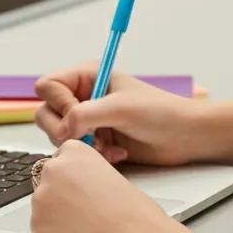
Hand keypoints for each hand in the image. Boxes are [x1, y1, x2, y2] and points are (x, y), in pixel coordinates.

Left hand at [31, 140, 217, 232]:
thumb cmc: (134, 213)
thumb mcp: (112, 176)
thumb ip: (88, 176)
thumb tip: (78, 188)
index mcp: (74, 150)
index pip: (61, 158)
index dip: (73, 177)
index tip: (82, 188)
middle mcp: (53, 168)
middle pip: (48, 179)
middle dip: (61, 193)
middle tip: (82, 211)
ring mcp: (41, 196)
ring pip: (43, 204)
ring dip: (56, 214)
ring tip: (84, 227)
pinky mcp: (36, 224)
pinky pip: (41, 227)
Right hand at [35, 64, 202, 166]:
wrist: (185, 137)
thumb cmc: (161, 112)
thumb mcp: (122, 107)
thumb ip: (86, 114)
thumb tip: (63, 127)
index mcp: (87, 76)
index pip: (48, 85)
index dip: (58, 103)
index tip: (79, 114)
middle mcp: (83, 96)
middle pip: (46, 112)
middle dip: (65, 130)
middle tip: (86, 137)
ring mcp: (88, 119)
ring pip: (59, 135)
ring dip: (81, 145)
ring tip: (106, 146)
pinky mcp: (96, 141)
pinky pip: (76, 152)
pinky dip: (93, 156)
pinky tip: (116, 153)